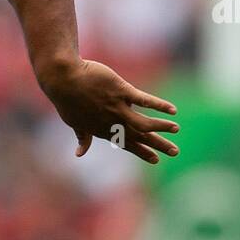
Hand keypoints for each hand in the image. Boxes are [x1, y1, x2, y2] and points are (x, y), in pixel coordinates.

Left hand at [38, 57, 179, 164]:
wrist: (63, 80)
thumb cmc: (67, 100)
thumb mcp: (74, 122)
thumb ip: (83, 138)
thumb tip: (80, 154)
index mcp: (104, 130)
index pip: (127, 144)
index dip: (142, 152)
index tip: (155, 160)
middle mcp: (113, 122)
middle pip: (140, 136)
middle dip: (158, 145)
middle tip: (175, 152)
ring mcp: (118, 107)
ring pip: (144, 122)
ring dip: (161, 127)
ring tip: (176, 129)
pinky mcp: (121, 91)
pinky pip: (143, 99)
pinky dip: (158, 105)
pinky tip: (172, 110)